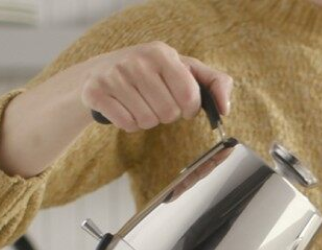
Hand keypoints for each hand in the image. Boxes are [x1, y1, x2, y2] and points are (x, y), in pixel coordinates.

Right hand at [80, 42, 233, 132]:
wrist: (97, 72)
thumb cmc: (150, 73)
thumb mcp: (183, 69)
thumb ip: (214, 82)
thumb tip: (225, 108)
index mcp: (162, 53)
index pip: (189, 96)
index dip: (189, 109)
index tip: (182, 104)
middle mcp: (137, 61)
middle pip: (168, 113)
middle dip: (166, 115)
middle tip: (155, 102)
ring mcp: (114, 75)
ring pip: (147, 121)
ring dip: (147, 120)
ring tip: (139, 104)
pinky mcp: (96, 92)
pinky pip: (127, 124)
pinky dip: (129, 124)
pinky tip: (124, 109)